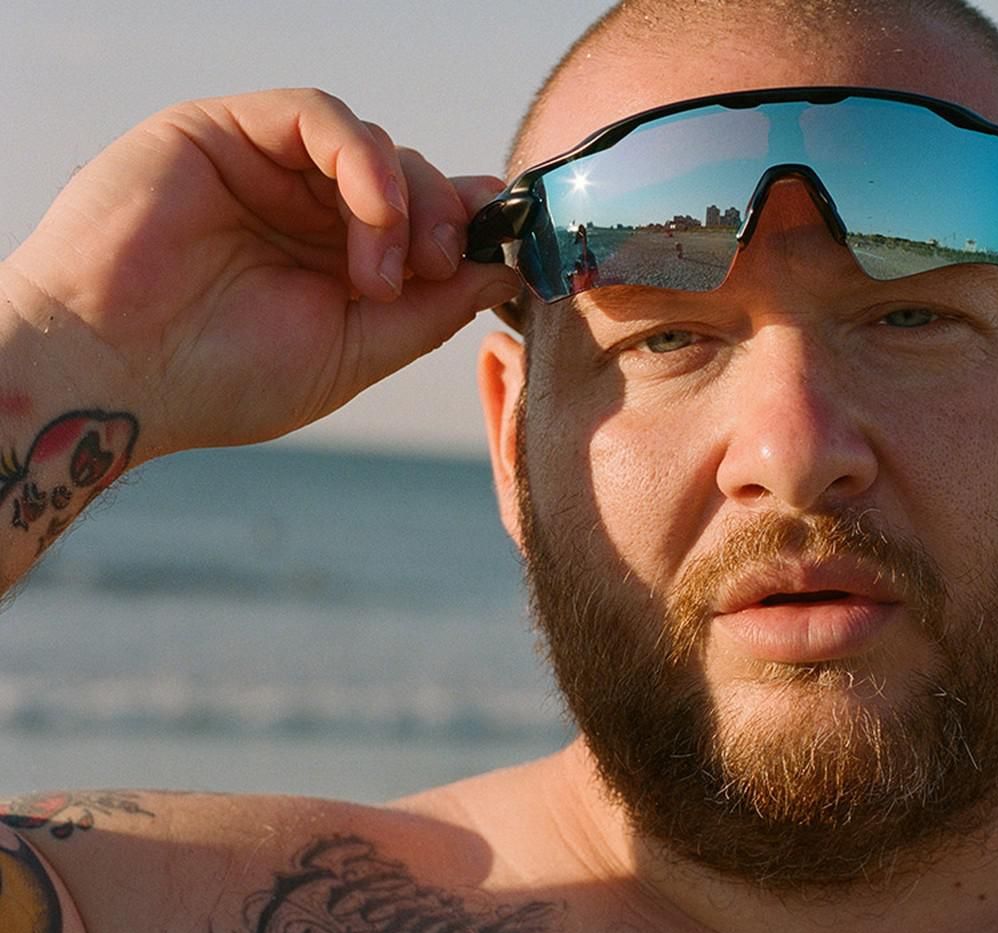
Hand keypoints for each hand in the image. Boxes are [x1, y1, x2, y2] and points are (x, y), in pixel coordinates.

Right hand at [1, 89, 520, 456]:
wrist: (114, 375)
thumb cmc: (221, 377)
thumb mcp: (355, 350)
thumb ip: (432, 308)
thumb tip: (508, 268)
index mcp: (335, 258)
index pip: (427, 218)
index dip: (473, 229)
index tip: (509, 256)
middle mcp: (305, 206)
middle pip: (415, 178)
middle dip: (447, 221)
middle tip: (441, 271)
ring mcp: (266, 165)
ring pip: (377, 145)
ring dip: (406, 205)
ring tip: (380, 276)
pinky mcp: (225, 128)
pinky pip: (321, 116)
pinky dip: (364, 164)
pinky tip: (370, 223)